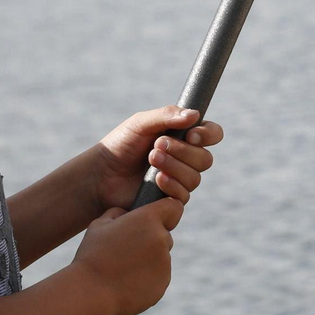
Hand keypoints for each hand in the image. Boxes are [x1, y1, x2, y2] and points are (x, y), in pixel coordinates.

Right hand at [72, 199, 182, 314]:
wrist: (91, 292)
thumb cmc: (92, 256)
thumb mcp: (100, 224)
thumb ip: (119, 213)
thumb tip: (128, 214)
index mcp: (148, 219)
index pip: (173, 207)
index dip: (164, 212)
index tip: (154, 219)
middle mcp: (161, 238)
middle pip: (164, 234)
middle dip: (150, 239)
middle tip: (126, 249)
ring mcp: (165, 262)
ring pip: (161, 256)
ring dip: (148, 259)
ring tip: (122, 268)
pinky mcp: (163, 282)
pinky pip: (159, 275)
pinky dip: (147, 277)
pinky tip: (127, 281)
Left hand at [93, 106, 222, 210]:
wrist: (101, 174)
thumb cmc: (121, 144)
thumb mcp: (141, 123)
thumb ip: (167, 115)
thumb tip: (194, 115)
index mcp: (184, 136)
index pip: (212, 134)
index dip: (208, 135)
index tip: (191, 135)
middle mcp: (186, 158)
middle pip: (205, 158)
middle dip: (182, 151)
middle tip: (156, 145)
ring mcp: (179, 180)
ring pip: (195, 178)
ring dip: (174, 166)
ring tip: (151, 159)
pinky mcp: (170, 199)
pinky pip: (184, 195)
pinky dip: (172, 185)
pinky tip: (156, 180)